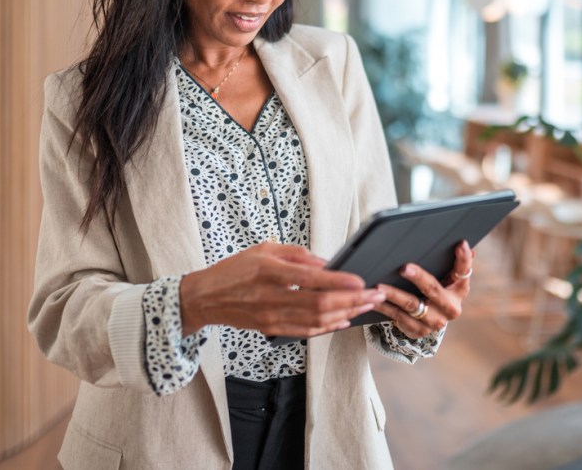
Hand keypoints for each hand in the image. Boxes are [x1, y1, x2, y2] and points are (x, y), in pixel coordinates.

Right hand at [179, 243, 386, 337]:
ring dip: (346, 314)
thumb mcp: (263, 249)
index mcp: (269, 271)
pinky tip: (344, 320)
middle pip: (319, 303)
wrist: (205, 298)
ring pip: (316, 320)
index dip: (339, 282)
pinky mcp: (271, 329)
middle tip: (375, 295)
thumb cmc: (235, 270)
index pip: (310, 279)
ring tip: (367, 306)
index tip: (361, 280)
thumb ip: (296, 255)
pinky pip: (305, 332)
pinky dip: (328, 327)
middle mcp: (271, 296)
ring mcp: (271, 317)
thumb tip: (326, 264)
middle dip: (352, 300)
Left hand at [372, 240, 474, 338]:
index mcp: (459, 289)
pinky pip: (397, 317)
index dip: (464, 258)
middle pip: (433, 289)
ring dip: (393, 295)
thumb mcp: (448, 277)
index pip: (464, 271)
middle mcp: (450, 307)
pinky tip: (372, 299)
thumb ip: (455, 263)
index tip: (460, 244)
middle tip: (404, 268)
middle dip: (418, 278)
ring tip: (379, 286)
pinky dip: (384, 307)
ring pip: (411, 305)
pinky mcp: (418, 330)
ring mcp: (434, 321)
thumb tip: (466, 245)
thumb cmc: (438, 289)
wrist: (430, 319)